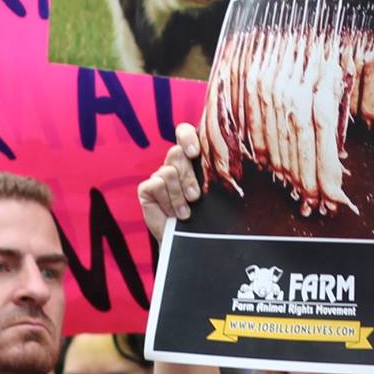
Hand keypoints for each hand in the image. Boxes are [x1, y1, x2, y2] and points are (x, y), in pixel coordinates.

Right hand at [136, 123, 203, 238]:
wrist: (187, 241)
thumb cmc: (203, 216)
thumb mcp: (212, 193)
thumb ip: (213, 175)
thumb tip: (226, 165)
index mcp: (190, 159)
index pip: (184, 133)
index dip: (187, 137)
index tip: (195, 153)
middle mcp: (173, 164)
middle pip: (177, 154)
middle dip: (188, 178)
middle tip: (195, 197)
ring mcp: (159, 176)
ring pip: (168, 172)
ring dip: (178, 195)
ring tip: (185, 212)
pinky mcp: (146, 189)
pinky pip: (156, 185)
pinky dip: (166, 201)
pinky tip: (171, 213)